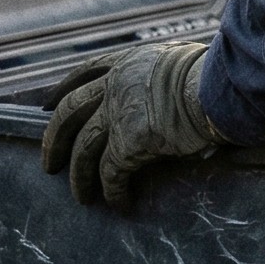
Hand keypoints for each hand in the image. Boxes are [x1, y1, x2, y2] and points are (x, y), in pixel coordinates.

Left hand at [39, 42, 223, 207]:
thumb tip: (177, 83)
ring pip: (84, 148)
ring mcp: (117, 113)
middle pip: (68, 112)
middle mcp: (114, 85)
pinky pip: (111, 174)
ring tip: (80, 197)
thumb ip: (165, 72)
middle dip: (53, 139)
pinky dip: (112, 192)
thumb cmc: (213, 74)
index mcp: (126, 63)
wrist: (216, 89)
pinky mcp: (127, 143)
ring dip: (78, 176)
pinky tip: (120, 204)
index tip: (48, 106)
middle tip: (48, 162)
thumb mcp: (181, 59)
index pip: (84, 73)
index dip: (62, 90)